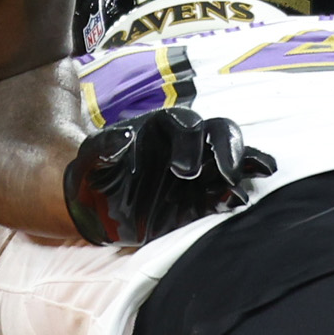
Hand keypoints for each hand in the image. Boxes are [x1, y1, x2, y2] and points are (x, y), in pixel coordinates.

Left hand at [62, 107, 273, 246]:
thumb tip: (123, 139)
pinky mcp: (205, 196)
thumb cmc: (91, 178)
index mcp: (159, 128)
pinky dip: (244, 187)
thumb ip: (102, 148)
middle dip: (226, 149)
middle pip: (217, 131)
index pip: (184, 123)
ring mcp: (198, 168)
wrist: (94, 211)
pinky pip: (231, 186)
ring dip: (243, 163)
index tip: (183, 171)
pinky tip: (245, 198)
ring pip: (231, 154)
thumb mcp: (87, 162)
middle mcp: (184, 143)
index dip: (189, 141)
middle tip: (225, 175)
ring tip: (246, 181)